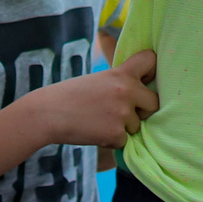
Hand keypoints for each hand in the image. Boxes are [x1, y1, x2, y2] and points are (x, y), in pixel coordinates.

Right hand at [25, 51, 158, 148]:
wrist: (48, 113)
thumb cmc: (70, 96)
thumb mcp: (98, 80)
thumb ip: (119, 83)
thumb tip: (139, 92)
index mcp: (121, 73)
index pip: (151, 60)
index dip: (151, 71)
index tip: (145, 79)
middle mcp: (126, 91)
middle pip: (154, 103)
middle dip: (143, 110)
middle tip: (123, 112)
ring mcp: (122, 113)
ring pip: (137, 125)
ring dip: (123, 128)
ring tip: (99, 121)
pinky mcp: (116, 134)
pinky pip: (124, 141)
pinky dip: (111, 141)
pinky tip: (94, 131)